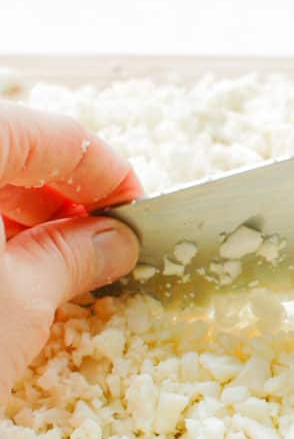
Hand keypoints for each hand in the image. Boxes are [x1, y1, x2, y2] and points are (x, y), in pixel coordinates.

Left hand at [0, 102, 140, 401]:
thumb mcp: (16, 304)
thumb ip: (74, 253)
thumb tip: (114, 238)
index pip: (52, 134)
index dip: (108, 172)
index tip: (136, 211)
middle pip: (5, 147)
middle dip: (61, 196)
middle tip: (100, 243)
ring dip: (17, 213)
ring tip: (53, 263)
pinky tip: (2, 269)